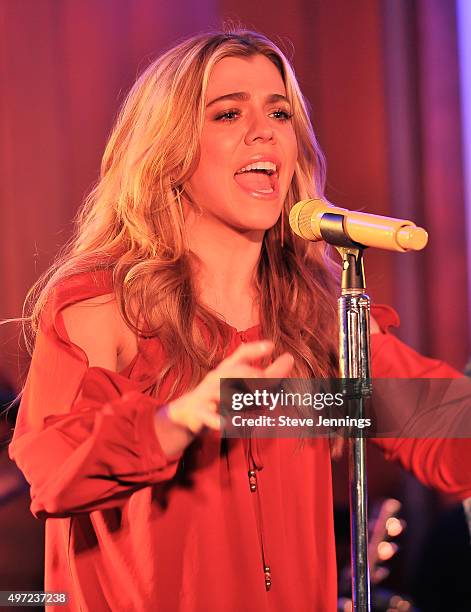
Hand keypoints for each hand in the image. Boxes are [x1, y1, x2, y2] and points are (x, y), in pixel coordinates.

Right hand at [167, 341, 293, 434]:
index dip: (255, 349)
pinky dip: (217, 420)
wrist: (189, 411)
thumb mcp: (243, 383)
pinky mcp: (200, 412)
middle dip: (249, 374)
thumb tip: (290, 358)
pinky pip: (208, 416)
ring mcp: (207, 394)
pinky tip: (226, 424)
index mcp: (229, 368)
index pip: (241, 354)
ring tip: (251, 403)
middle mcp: (217, 377)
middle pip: (233, 371)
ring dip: (236, 397)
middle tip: (264, 380)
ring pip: (221, 392)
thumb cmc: (223, 393)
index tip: (271, 345)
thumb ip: (268, 374)